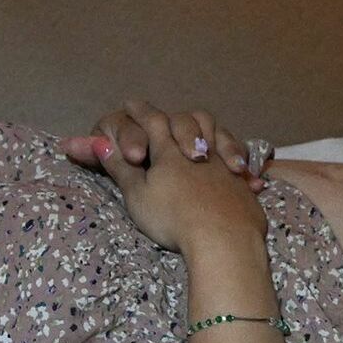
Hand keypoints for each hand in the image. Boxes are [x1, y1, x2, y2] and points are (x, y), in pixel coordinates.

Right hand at [62, 102, 264, 254]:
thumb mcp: (137, 195)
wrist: (222, 239)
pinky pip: (239, 158)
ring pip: (218, 131)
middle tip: (169, 124)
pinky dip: (235, 157)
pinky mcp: (241, 181)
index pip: (151, 119)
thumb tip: (100, 143)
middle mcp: (198, 149)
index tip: (132, 103)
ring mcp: (223, 163)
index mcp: (168, 150)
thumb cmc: (173, 218)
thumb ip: (119, 167)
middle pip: (189, 120)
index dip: (140, 110)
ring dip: (210, 132)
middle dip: (176, 119)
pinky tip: (236, 168)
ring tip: (203, 142)